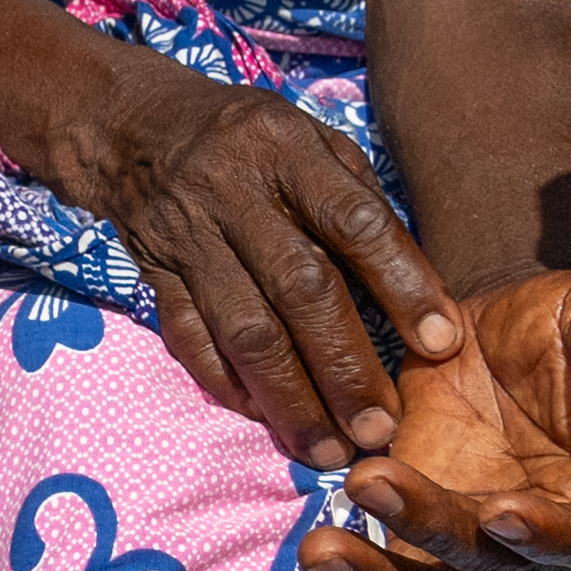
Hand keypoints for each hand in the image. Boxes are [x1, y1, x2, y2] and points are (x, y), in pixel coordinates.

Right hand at [43, 39, 453, 464]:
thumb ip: (356, 200)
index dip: (400, 283)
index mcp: (285, 148)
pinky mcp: (152, 272)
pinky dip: (227, 386)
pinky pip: (189, 339)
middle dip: (344, 366)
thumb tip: (415, 291)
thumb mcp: (308, 136)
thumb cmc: (247, 137)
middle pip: (298, 288)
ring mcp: (186, 234)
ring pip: (243, 328)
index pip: (353, 220)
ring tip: (327, 447)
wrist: (130, 124)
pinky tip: (264, 418)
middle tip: (381, 428)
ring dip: (289, 397)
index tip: (440, 344)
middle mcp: (232, 190)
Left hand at [311, 269, 570, 570]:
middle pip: (501, 566)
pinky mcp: (427, 532)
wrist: (509, 332)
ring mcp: (483, 543)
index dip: (554, 534)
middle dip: (437, 533)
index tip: (503, 514)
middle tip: (372, 485)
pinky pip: (395, 570)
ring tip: (321, 549)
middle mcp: (551, 538)